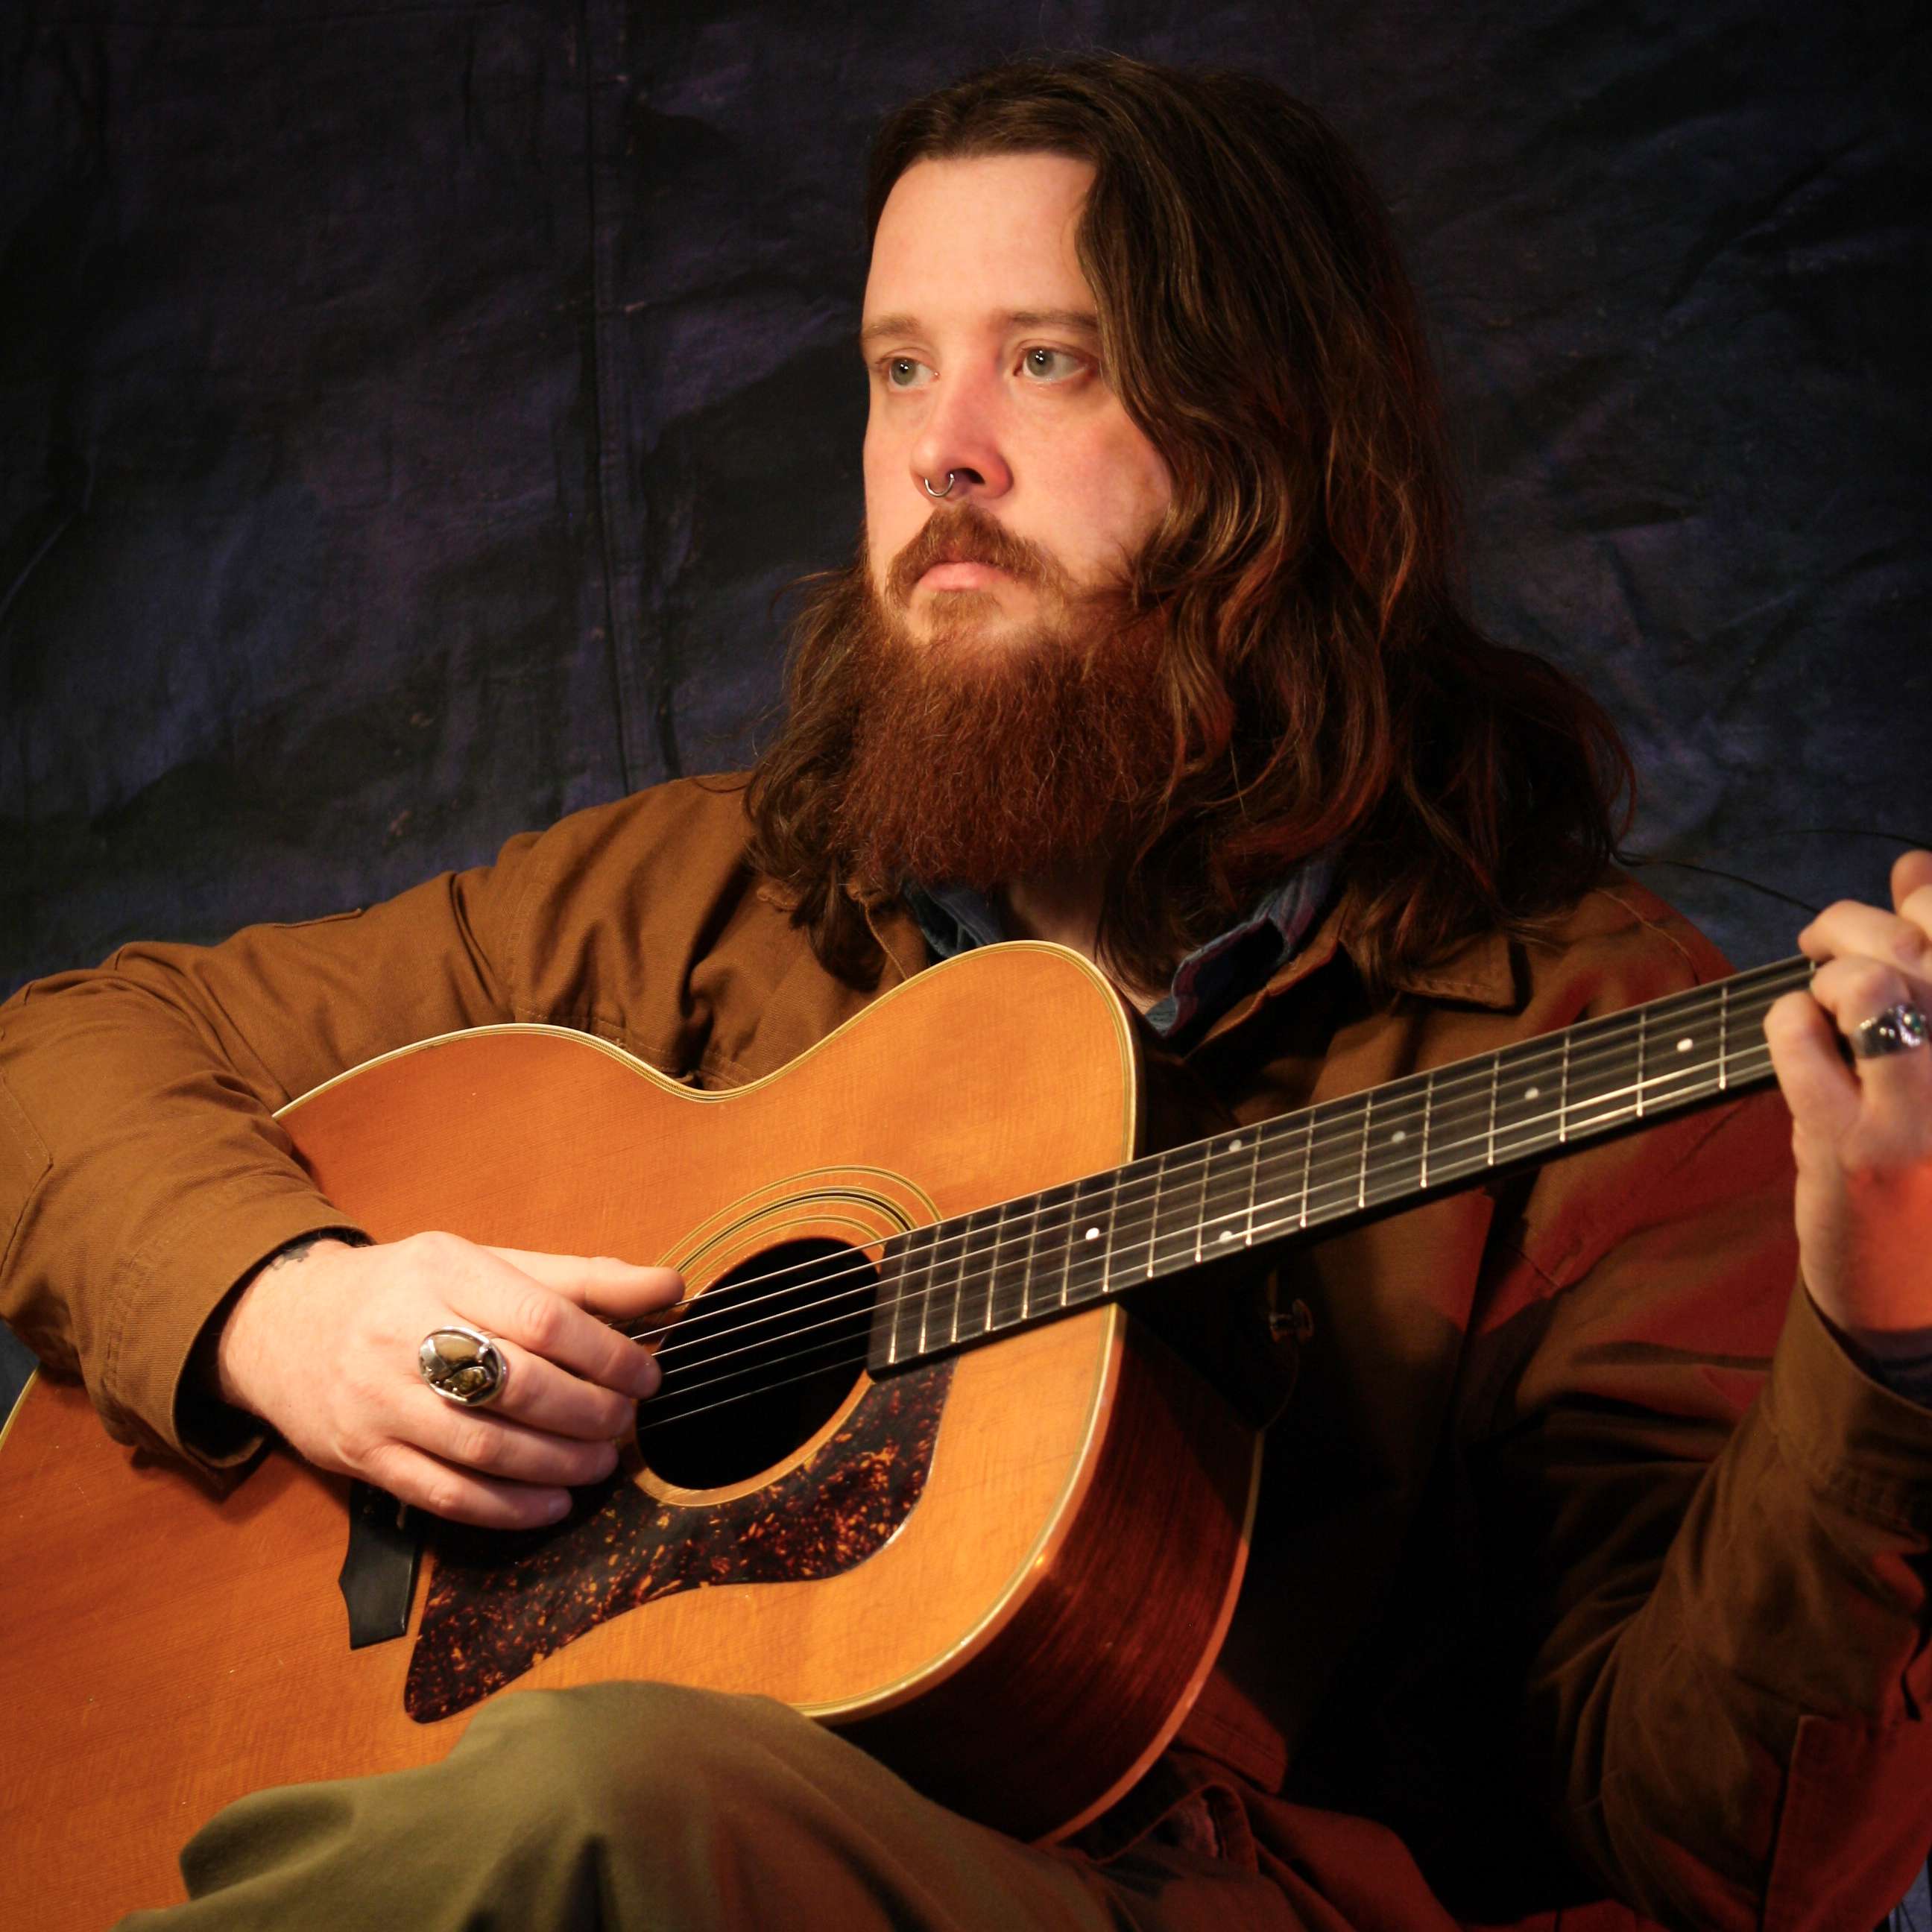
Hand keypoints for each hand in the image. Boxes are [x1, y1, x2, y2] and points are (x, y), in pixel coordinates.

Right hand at [215, 1231, 682, 1526]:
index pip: (541, 1317)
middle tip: (627, 1421)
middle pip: (518, 1385)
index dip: (606, 1353)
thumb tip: (668, 1287)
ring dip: (558, 1464)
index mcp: (444, 1270)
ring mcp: (377, 1400)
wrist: (284, 1324)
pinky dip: (507, 1507)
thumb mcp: (484, 1262)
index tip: (647, 1373)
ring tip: (602, 1462)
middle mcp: (403, 1331)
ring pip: (484, 1445)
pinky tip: (552, 1504)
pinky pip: (443, 1494)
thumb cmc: (408, 1290)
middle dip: (589, 1411)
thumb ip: (577, 1279)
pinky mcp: (361, 1456)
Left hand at [1765, 850, 1931, 1355]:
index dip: (1925, 895)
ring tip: (1818, 1013)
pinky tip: (1800, 1053)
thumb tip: (1911, 868)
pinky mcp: (1860, 1146)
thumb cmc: (1929, 1163)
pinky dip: (1784, 1025)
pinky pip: (1801, 1034)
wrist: (1915, 1295)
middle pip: (1913, 944)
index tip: (1900, 896)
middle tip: (1824, 951)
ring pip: (1863, 984)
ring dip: (1820, 981)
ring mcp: (1928, 1110)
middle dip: (1850, 927)